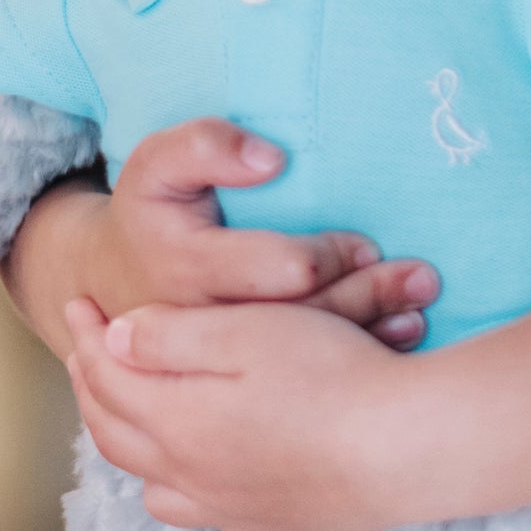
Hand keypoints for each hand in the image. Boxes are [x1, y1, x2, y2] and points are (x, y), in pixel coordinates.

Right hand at [1, 118, 438, 358]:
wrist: (105, 285)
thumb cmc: (149, 211)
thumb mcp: (158, 161)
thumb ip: (207, 144)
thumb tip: (272, 158)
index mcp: (188, 270)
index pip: (277, 271)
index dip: (329, 256)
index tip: (366, 243)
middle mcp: (207, 331)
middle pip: (303, 319)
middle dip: (368, 296)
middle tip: (425, 278)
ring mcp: (219, 368)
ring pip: (305, 360)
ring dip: (370, 334)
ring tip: (420, 310)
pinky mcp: (234, 385)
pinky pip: (297, 382)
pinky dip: (351, 364)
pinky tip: (394, 341)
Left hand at [66, 294, 422, 530]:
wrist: (403, 447)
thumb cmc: (330, 376)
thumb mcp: (247, 330)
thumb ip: (171, 336)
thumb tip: (113, 340)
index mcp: (179, 423)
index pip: (108, 376)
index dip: (86, 334)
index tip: (79, 299)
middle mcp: (192, 477)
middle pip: (117, 433)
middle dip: (94, 385)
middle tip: (88, 348)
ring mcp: (231, 508)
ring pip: (154, 482)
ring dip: (130, 439)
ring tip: (133, 405)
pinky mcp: (272, 526)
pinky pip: (198, 510)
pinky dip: (177, 482)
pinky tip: (197, 464)